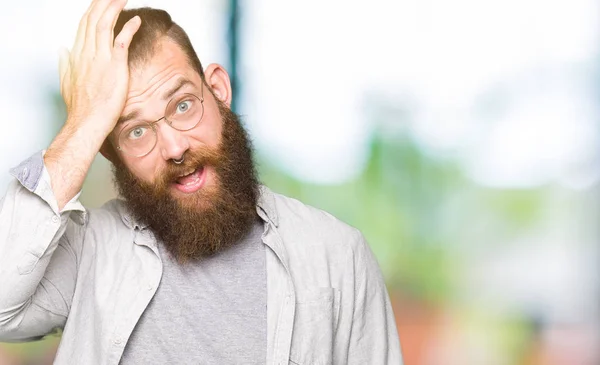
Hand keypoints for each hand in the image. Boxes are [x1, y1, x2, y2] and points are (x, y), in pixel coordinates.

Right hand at [59, 0, 140, 135]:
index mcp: (78, 55)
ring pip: (106, 24)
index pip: (85, 25)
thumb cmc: (81, 107)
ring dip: (114, 7)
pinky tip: (136, 19)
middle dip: (102, 2)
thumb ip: (65, 64)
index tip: (100, 2)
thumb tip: (62, 51)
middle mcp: (88, 53)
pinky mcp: (115, 66)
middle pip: (94, 19)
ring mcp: (101, 58)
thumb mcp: (67, 82)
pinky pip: (122, 41)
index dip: (93, 11)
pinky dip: (129, 28)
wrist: (87, 122)